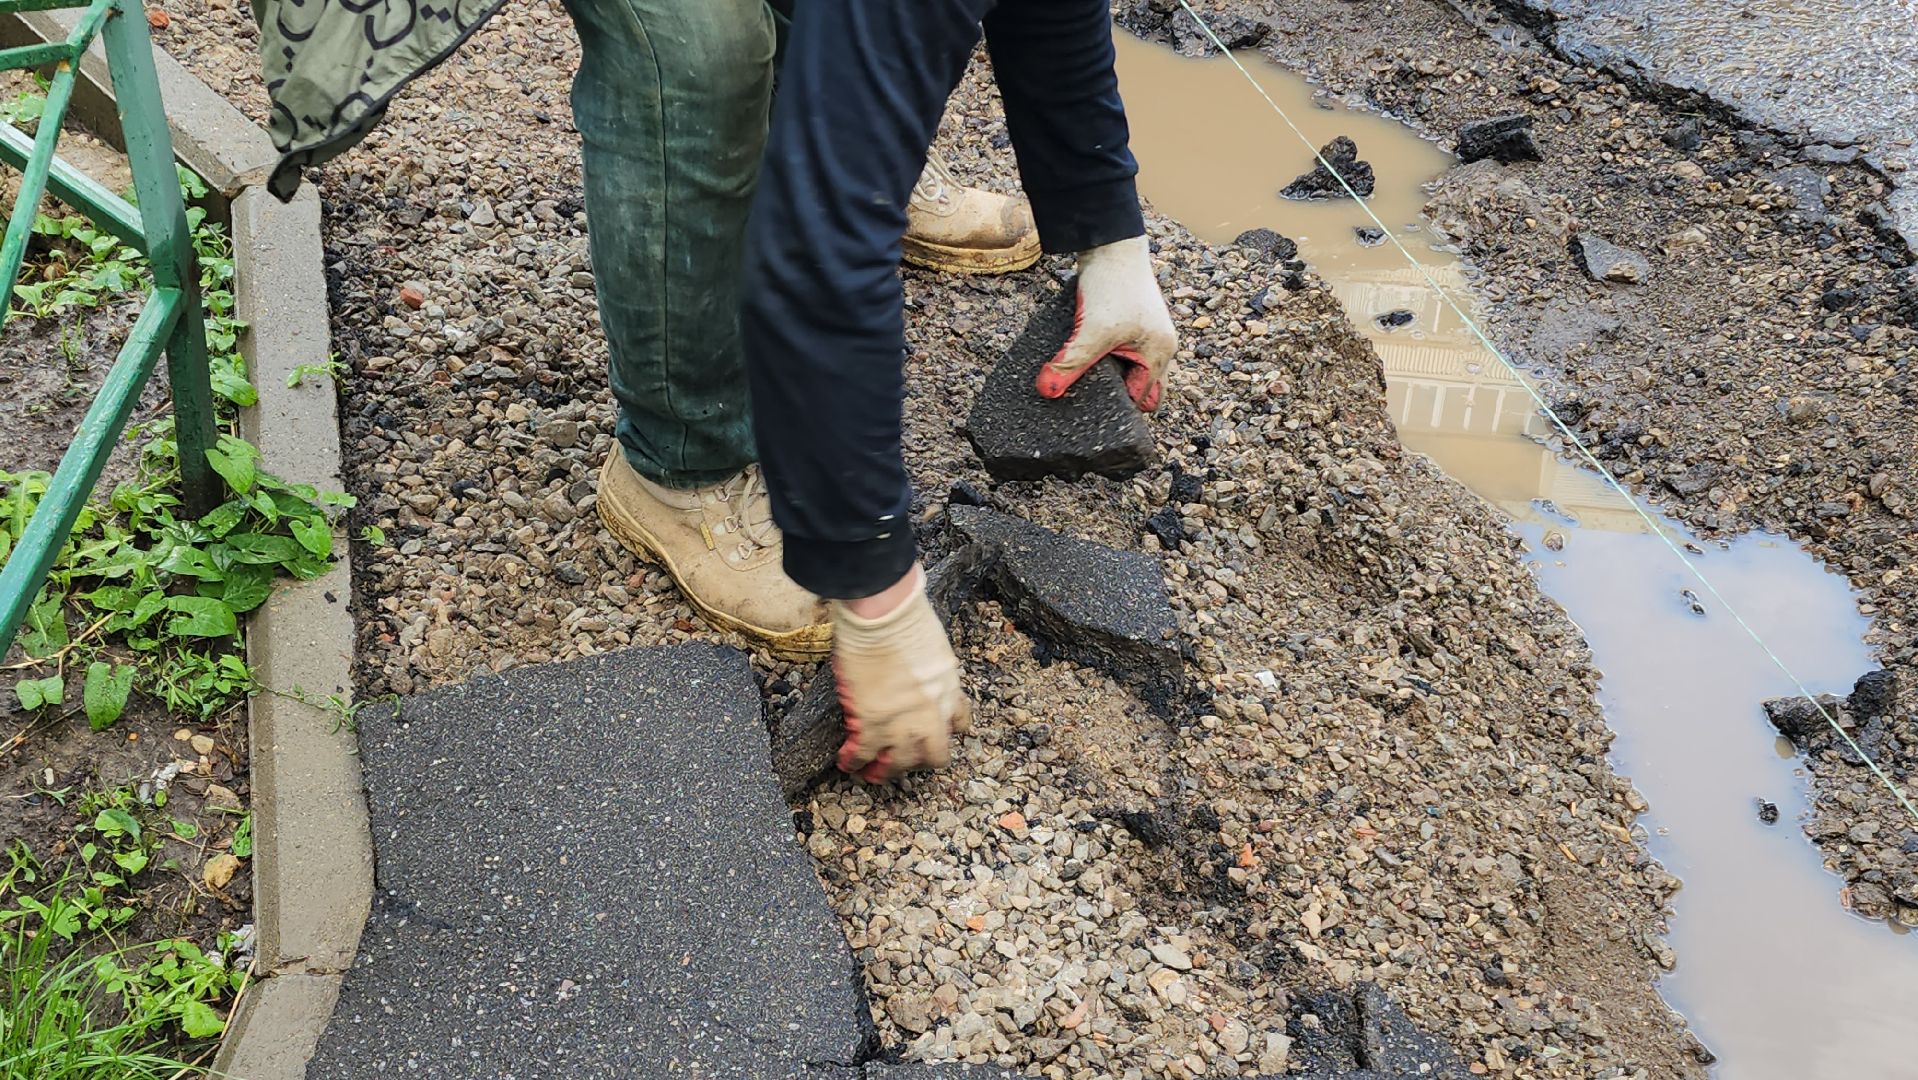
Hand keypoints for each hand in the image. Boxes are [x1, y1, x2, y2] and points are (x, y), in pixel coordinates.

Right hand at [831, 565, 970, 782]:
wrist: (884, 613)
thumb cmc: (906, 617)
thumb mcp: (935, 646)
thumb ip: (931, 667)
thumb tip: (917, 670)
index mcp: (949, 688)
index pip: (959, 722)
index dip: (946, 732)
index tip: (935, 734)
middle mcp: (932, 711)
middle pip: (934, 754)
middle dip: (919, 762)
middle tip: (904, 762)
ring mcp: (904, 720)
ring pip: (900, 762)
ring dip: (886, 770)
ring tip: (873, 773)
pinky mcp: (873, 720)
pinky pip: (864, 752)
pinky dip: (854, 761)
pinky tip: (846, 762)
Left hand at [1035, 235, 1177, 411]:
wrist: (1110, 242)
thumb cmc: (1111, 284)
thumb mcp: (1090, 330)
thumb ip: (1070, 363)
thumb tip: (1048, 390)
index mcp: (1160, 353)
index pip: (1143, 400)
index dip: (1117, 408)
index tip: (1090, 408)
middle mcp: (1162, 346)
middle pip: (1142, 389)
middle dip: (1118, 395)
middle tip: (1089, 393)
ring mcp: (1150, 334)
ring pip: (1132, 371)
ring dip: (1112, 374)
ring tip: (1086, 371)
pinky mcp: (1135, 324)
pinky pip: (1126, 353)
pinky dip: (1109, 358)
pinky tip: (1088, 355)